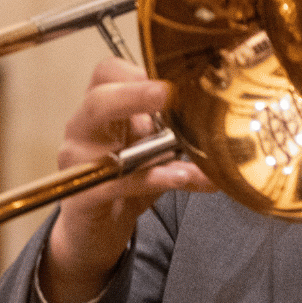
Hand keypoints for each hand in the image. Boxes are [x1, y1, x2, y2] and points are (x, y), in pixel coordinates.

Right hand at [42, 58, 213, 302]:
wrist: (95, 231)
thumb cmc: (124, 181)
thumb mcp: (155, 152)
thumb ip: (179, 135)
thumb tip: (223, 124)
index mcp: (101, 109)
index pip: (108, 73)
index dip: (138, 71)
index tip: (172, 77)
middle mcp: (83, 129)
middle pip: (98, 100)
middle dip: (135, 94)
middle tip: (169, 93)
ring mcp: (78, 162)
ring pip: (102, 143)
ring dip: (149, 145)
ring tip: (185, 147)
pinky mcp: (82, 195)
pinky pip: (117, 184)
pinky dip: (151, 179)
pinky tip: (179, 177)